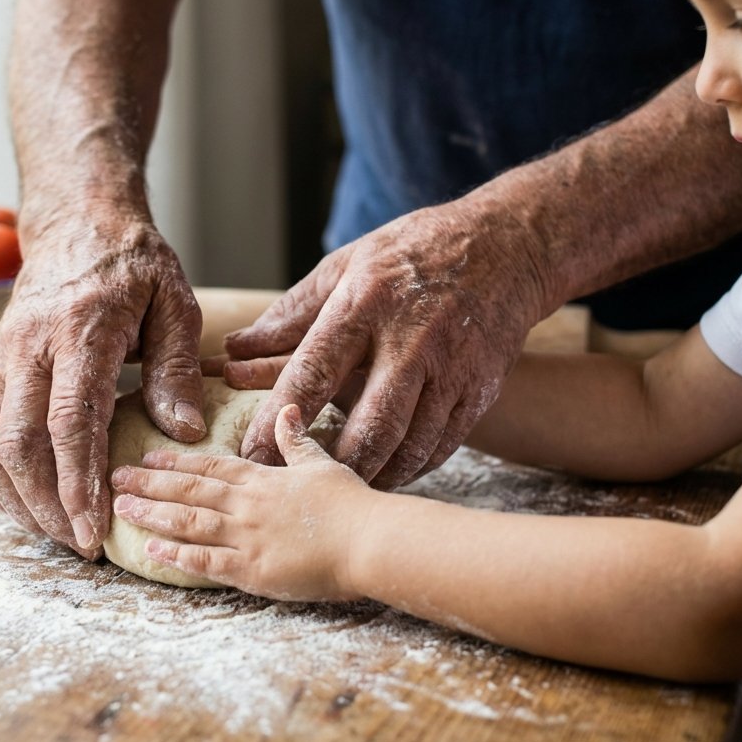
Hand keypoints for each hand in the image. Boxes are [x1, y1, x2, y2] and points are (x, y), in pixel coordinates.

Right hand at [0, 209, 206, 556]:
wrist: (76, 224)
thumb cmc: (133, 266)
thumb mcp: (174, 303)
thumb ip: (176, 368)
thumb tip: (183, 432)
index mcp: (79, 330)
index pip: (68, 419)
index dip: (78, 482)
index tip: (96, 528)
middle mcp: (28, 347)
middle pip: (18, 443)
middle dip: (47, 505)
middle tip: (84, 546)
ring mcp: (1, 359)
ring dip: (18, 501)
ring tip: (58, 535)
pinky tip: (30, 507)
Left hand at [111, 404, 380, 600]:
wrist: (370, 540)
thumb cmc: (353, 504)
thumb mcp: (322, 463)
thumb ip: (297, 441)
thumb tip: (288, 409)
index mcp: (263, 478)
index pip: (210, 464)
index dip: (176, 459)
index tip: (147, 453)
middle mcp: (247, 504)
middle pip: (189, 489)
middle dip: (150, 482)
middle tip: (116, 476)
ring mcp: (247, 537)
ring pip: (188, 521)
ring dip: (153, 513)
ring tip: (122, 507)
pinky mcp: (252, 570)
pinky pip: (206, 561)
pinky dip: (176, 556)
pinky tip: (151, 551)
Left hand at [222, 202, 548, 488]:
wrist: (507, 246)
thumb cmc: (411, 254)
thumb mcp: (346, 266)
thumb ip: (291, 314)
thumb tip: (234, 349)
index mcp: (366, 304)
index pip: (313, 372)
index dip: (278, 420)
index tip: (250, 455)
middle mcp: (411, 340)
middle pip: (369, 424)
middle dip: (330, 467)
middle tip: (296, 494)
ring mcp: (451, 369)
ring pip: (409, 445)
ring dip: (372, 477)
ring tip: (339, 493)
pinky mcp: (480, 390)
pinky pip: (440, 446)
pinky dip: (410, 468)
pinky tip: (385, 474)